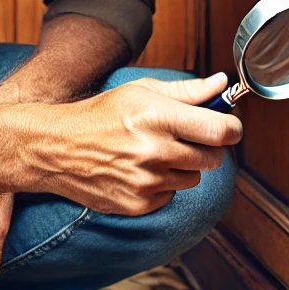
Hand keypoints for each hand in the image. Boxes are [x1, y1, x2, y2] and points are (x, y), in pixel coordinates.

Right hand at [35, 73, 241, 216]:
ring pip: (194, 178)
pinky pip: (171, 196)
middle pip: (213, 158)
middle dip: (208, 147)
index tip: (229, 127)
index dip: (232, 128)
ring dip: (184, 167)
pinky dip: (164, 185)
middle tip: (189, 137)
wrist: (56, 149)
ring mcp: (146, 182)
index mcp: (157, 116)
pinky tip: (141, 170)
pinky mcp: (138, 205)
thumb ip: (187, 91)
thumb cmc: (100, 115)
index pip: (219, 131)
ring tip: (156, 152)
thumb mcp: (141, 91)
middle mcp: (154, 151)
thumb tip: (222, 84)